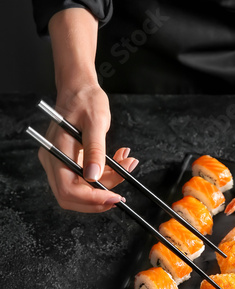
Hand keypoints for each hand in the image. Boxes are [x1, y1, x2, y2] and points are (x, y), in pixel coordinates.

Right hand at [38, 84, 138, 212]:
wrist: (79, 88)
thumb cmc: (85, 100)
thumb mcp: (96, 122)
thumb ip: (95, 150)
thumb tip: (93, 177)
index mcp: (55, 151)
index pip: (67, 188)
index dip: (90, 198)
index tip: (114, 198)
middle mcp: (53, 160)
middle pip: (70, 196)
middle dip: (97, 200)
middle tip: (119, 196)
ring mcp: (60, 162)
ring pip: (81, 189)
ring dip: (106, 185)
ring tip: (127, 166)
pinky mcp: (70, 162)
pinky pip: (86, 178)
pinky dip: (105, 176)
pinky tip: (120, 161)